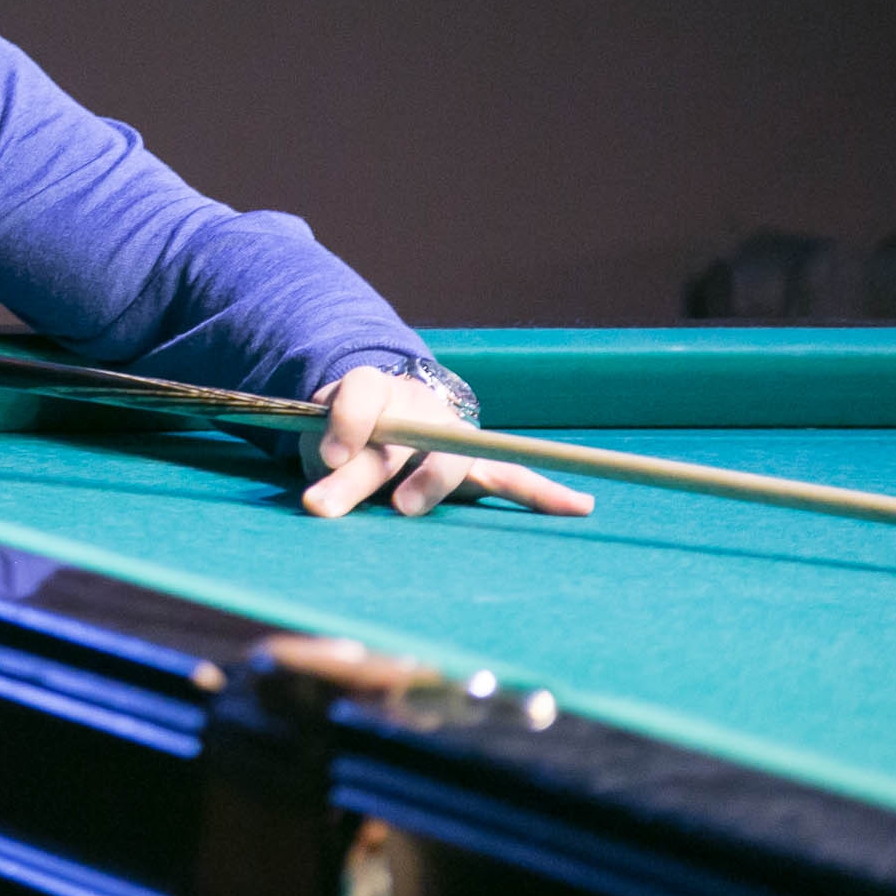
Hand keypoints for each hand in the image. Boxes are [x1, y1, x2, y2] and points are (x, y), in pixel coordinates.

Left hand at [300, 365, 593, 519]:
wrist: (389, 408)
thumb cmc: (352, 431)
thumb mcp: (327, 442)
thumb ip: (332, 469)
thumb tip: (317, 506)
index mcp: (375, 389)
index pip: (362, 391)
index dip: (346, 420)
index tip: (330, 455)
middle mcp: (418, 404)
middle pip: (400, 434)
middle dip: (367, 473)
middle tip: (332, 505)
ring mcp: (451, 433)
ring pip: (452, 453)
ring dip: (431, 480)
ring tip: (407, 505)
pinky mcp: (477, 461)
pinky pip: (512, 474)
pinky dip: (542, 491)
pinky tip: (579, 504)